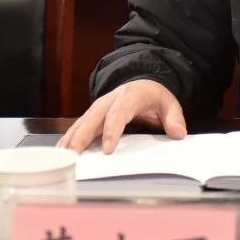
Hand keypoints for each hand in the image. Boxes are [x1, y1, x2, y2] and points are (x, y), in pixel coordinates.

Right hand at [57, 79, 187, 153]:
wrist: (143, 82)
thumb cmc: (154, 96)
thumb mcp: (169, 104)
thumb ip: (174, 119)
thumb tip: (178, 133)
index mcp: (129, 96)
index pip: (118, 115)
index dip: (111, 132)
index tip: (107, 150)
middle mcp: (109, 100)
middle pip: (93, 118)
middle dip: (82, 137)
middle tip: (75, 156)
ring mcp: (98, 107)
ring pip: (81, 122)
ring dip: (71, 139)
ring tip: (63, 157)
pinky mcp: (92, 114)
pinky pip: (77, 126)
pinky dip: (68, 138)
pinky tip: (61, 151)